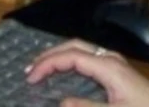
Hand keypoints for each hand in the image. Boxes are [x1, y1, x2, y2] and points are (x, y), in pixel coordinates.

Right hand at [26, 39, 148, 106]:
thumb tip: (61, 102)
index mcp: (107, 66)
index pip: (70, 56)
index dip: (47, 65)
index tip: (30, 79)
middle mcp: (110, 59)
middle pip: (74, 46)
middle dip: (50, 55)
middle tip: (30, 70)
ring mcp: (115, 64)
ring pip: (81, 50)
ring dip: (60, 56)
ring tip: (42, 69)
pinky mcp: (118, 72)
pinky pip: (89, 59)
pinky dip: (72, 62)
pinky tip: (66, 73)